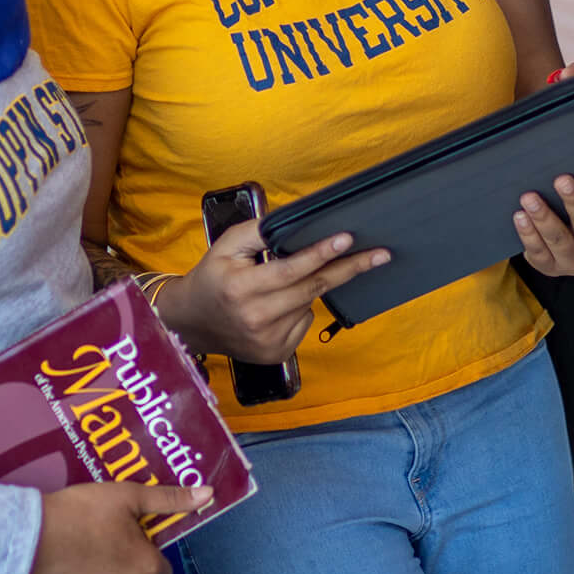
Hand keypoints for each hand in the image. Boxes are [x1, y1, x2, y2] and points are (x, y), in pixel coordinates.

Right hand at [28, 481, 208, 573]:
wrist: (28, 539)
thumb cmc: (81, 512)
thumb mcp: (126, 496)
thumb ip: (169, 499)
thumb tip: (209, 495)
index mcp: (147, 568)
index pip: (162, 573)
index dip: (147, 555)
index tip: (127, 540)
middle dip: (125, 568)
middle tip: (100, 543)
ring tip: (80, 556)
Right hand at [152, 220, 390, 362]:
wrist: (192, 323)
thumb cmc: (212, 277)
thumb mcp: (226, 246)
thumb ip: (259, 231)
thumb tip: (296, 220)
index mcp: (241, 288)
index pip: (290, 269)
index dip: (320, 253)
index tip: (346, 238)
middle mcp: (256, 318)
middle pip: (313, 288)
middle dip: (348, 268)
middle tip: (380, 254)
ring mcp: (268, 340)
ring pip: (309, 304)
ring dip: (309, 287)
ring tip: (280, 284)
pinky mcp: (277, 353)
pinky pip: (304, 322)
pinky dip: (299, 308)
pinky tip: (277, 306)